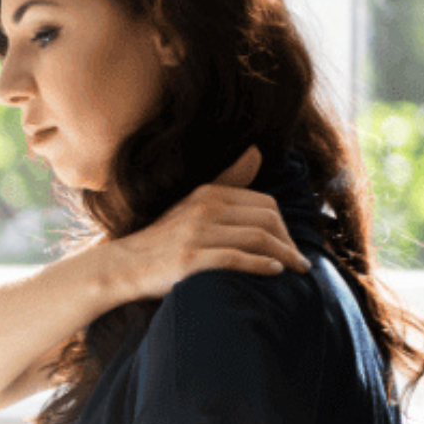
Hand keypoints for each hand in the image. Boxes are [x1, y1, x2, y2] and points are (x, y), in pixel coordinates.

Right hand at [106, 145, 311, 301]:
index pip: (265, 204)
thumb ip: (227, 180)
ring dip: (284, 256)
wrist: (123, 265)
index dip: (285, 225)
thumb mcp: (192, 203)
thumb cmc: (162, 238)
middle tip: (299, 262)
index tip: (291, 245)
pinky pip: (235, 259)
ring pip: (256, 239)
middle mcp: (203, 210)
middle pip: (266, 220)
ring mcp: (196, 235)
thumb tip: (256, 151)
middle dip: (289, 242)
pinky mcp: (189, 260)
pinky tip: (274, 272)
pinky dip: (260, 266)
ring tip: (295, 269)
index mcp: (208, 194)